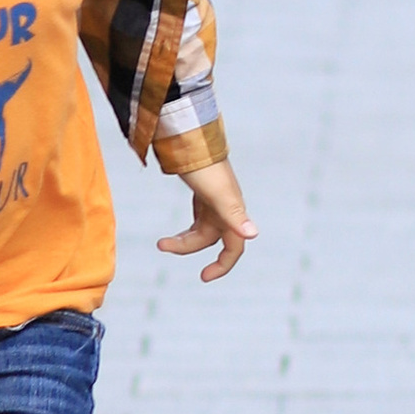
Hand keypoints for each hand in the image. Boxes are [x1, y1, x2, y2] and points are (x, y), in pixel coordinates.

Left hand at [157, 158, 256, 282]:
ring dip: (183, 240)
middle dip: (186, 247)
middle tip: (161, 244)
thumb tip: (253, 234)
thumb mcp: (218, 193)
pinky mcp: (203, 193)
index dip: (223, 265)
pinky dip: (187, 229)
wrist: (191, 136)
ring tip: (161, 242)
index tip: (203, 277)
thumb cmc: (205, 166)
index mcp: (231, 212)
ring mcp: (214, 201)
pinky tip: (175, 231)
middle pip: (209, 240)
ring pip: (201, 231)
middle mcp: (225, 209)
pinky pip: (198, 219)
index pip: (234, 248)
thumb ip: (234, 215)